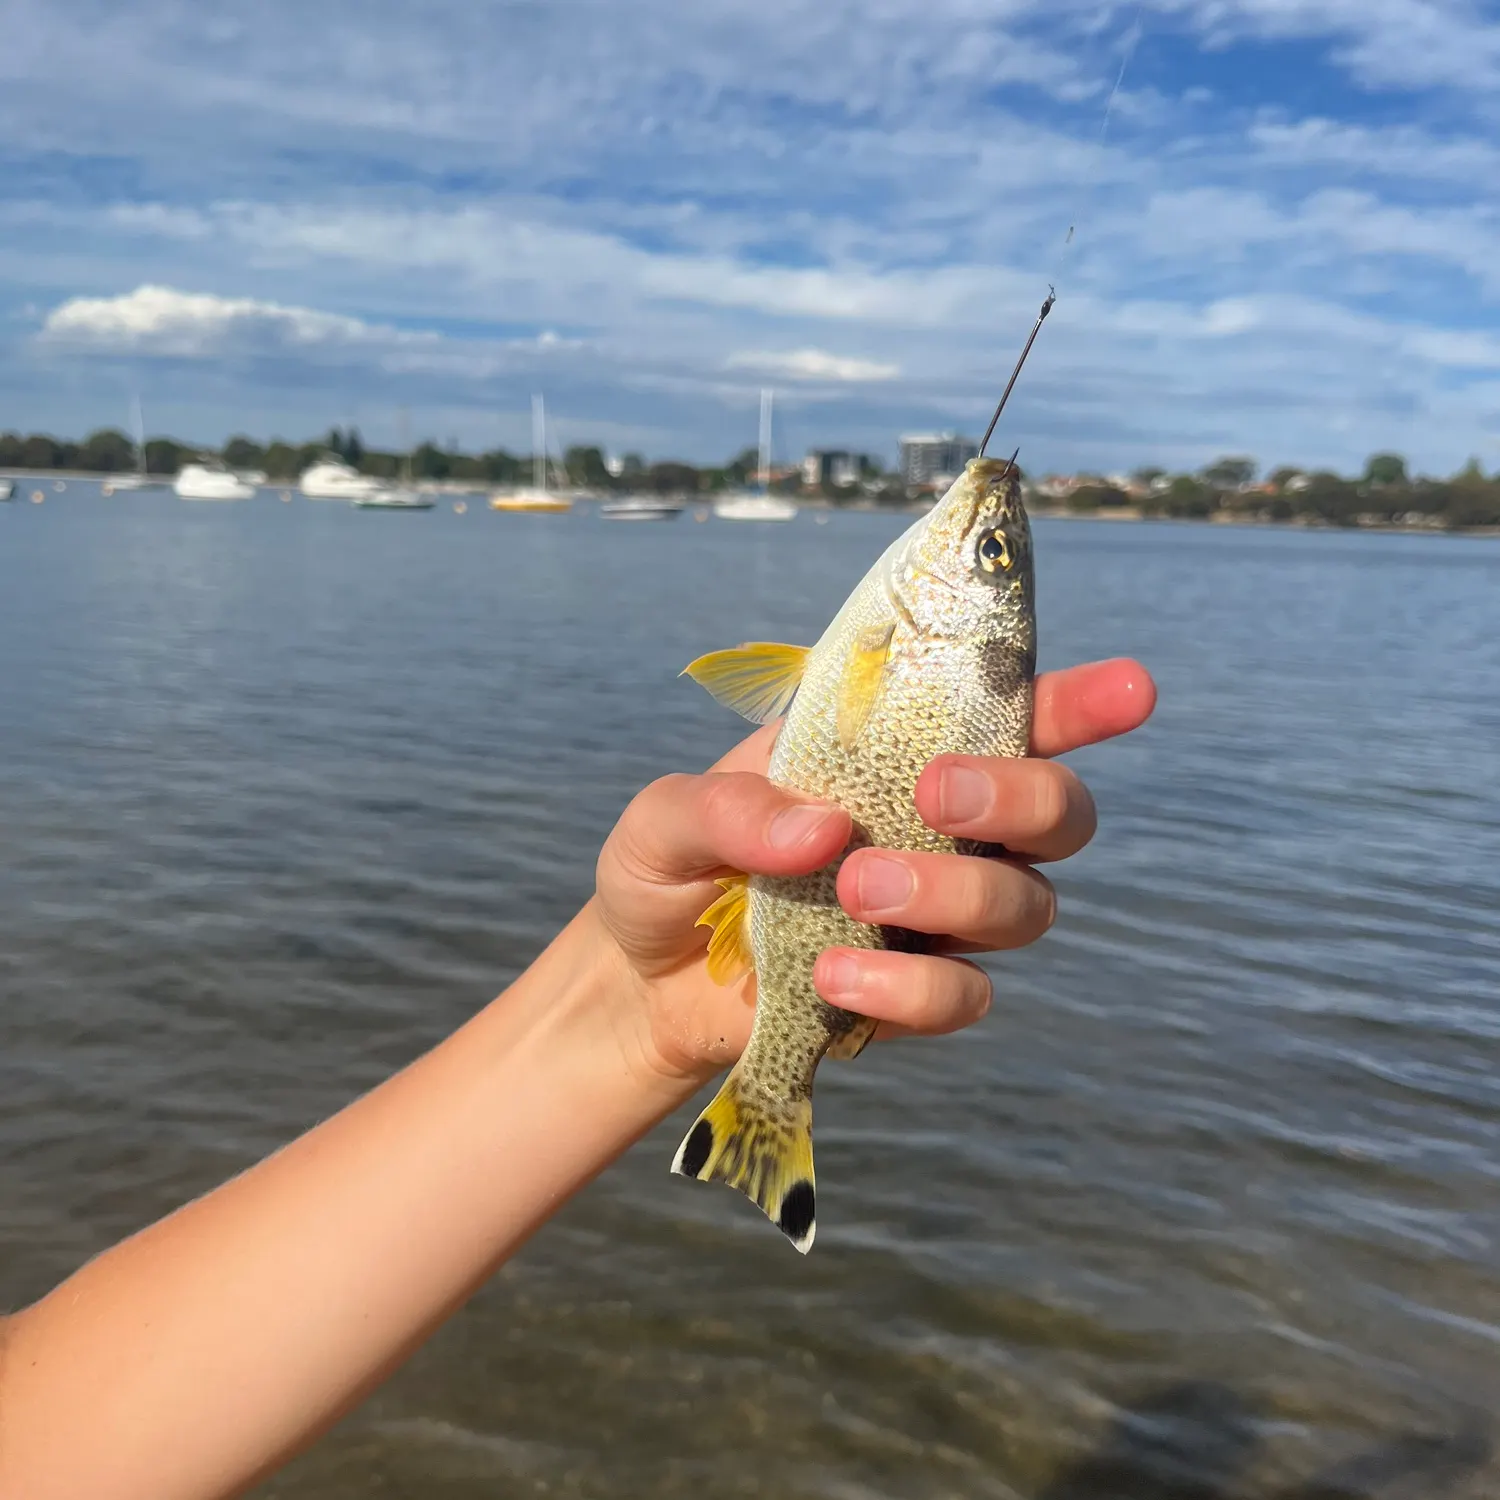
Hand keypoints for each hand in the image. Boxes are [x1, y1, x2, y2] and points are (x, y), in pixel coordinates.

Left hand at [591, 658, 1155, 1089]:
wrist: (640, 981)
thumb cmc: (664, 872)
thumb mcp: (665, 818)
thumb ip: (729, 806)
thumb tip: (826, 827)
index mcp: (887, 756)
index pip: (1001, 714)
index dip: (1076, 701)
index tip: (1129, 689)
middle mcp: (935, 831)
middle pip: (1057, 812)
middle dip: (1021, 798)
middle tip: (934, 797)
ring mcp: (934, 919)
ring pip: (1026, 906)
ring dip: (955, 895)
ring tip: (855, 891)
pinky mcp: (913, 997)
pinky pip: (964, 997)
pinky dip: (910, 992)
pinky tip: (831, 979)